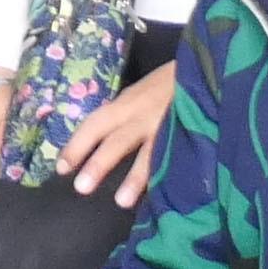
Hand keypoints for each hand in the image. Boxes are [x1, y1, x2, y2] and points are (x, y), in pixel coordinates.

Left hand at [59, 63, 181, 207]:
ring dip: (134, 177)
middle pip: (118, 139)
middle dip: (99, 163)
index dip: (78, 144)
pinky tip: (164, 193)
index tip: (61, 168)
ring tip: (121, 201)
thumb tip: (100, 143)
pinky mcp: (190, 133)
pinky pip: (177, 156)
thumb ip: (125, 115)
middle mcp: (144, 114)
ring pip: (149, 152)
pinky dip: (169, 175)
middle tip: (81, 188)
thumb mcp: (141, 92)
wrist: (206, 67)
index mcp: (128, 103)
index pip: (96, 123)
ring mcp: (169, 124)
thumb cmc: (169, 83)